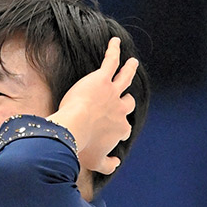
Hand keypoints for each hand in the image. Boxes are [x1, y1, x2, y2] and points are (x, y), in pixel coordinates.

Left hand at [47, 37, 137, 174]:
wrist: (73, 129)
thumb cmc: (82, 147)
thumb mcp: (95, 162)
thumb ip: (108, 165)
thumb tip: (116, 163)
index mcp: (120, 128)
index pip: (124, 127)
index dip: (119, 128)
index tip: (113, 131)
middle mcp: (121, 109)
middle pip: (128, 103)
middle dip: (127, 101)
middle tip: (126, 98)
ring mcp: (113, 92)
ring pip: (126, 78)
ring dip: (130, 69)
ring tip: (132, 63)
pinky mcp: (102, 79)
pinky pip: (111, 61)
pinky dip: (114, 50)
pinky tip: (115, 42)